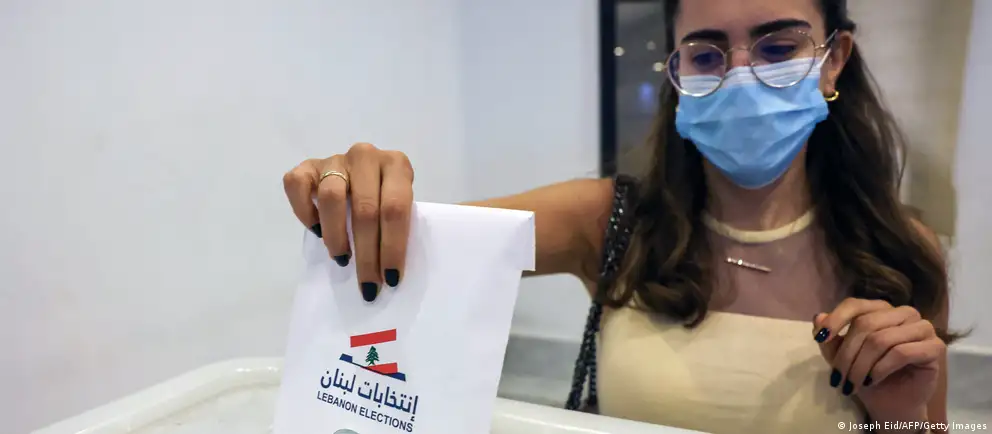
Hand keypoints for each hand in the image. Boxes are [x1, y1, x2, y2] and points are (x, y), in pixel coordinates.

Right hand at [282, 143, 414, 301]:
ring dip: (337, 236)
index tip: (391, 279)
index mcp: (398, 165)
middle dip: (367, 254)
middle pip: (365, 210)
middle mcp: (366, 156)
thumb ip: (405, 226)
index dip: (393, 246)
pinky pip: (297, 185)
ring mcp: (335, 159)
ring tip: (343, 259)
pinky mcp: (308, 166)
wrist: (364, 175)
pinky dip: (304, 211)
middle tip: (368, 284)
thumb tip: (401, 274)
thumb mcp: (406, 206)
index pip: (396, 209)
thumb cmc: (388, 199)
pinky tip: (316, 230)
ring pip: (331, 197)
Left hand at [813, 298, 944, 419]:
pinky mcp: (935, 347)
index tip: (820, 338)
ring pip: (881, 339)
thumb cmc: (867, 376)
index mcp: (881, 309)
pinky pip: (901, 353)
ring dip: (861, 366)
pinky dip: (881, 369)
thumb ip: (831, 338)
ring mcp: (922, 328)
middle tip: (837, 378)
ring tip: (851, 384)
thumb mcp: (842, 357)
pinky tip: (872, 381)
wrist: (891, 404)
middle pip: (866, 324)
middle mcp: (903, 313)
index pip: (855, 305)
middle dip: (847, 354)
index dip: (835, 319)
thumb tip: (818, 317)